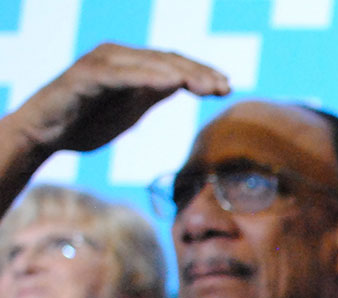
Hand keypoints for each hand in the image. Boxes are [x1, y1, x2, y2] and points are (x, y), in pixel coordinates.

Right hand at [8, 43, 229, 156]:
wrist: (44, 134)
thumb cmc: (87, 121)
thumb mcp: (130, 109)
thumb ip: (153, 94)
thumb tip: (182, 85)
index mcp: (131, 65)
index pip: (173, 64)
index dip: (201, 74)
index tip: (227, 88)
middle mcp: (117, 58)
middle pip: (166, 60)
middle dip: (198, 73)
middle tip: (224, 87)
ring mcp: (100, 64)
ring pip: (147, 64)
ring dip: (180, 73)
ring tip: (205, 85)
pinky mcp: (85, 77)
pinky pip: (120, 75)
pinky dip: (146, 77)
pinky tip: (171, 83)